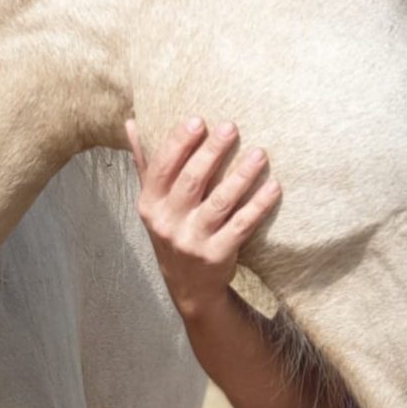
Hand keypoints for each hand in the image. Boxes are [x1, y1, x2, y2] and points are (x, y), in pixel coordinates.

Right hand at [126, 116, 280, 318]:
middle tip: (231, 127)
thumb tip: (133, 122)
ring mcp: (192, 240)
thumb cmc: (174, 231)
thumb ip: (145, 164)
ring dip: (241, 176)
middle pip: (191, 181)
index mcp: (150, 204)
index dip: (178, 143)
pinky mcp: (217, 255)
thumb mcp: (153, 203)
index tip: (198, 120)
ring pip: (219, 203)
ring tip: (259, 154)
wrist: (189, 286)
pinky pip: (241, 226)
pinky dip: (258, 206)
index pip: (161, 168)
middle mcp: (167, 222)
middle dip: (211, 152)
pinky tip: (273, 187)